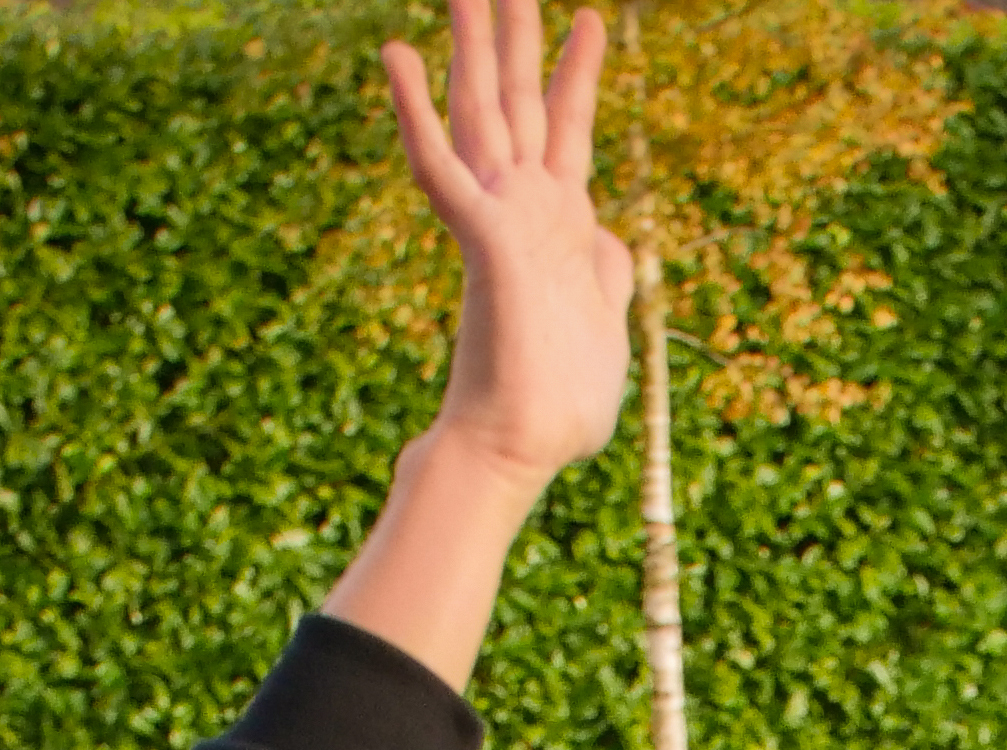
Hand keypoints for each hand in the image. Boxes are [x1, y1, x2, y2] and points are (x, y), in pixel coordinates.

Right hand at [382, 0, 635, 491]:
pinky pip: (439, 163)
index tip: (592, 21)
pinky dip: (414, 108)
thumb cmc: (558, 404)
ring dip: (467, 46)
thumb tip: (611, 238)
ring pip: (478, 111)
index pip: (568, 129)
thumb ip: (607, 272)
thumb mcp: (607, 324)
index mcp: (561, 224)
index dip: (579, 74)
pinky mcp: (481, 237)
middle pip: (518, 101)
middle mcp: (525, 208)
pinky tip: (395, 52)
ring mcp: (498, 218)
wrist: (520, 450)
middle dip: (515, 36)